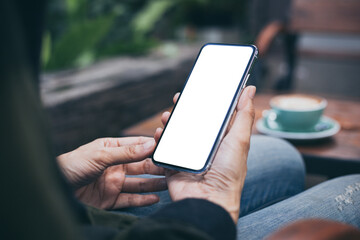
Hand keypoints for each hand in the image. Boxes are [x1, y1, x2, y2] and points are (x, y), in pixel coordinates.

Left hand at [57, 137, 166, 208]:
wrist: (54, 189)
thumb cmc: (72, 165)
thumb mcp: (101, 155)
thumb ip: (126, 152)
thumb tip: (150, 144)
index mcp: (112, 149)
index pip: (137, 145)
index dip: (152, 146)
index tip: (169, 147)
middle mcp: (115, 165)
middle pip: (141, 165)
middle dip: (156, 166)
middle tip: (173, 167)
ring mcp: (114, 183)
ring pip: (139, 183)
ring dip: (154, 183)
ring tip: (169, 182)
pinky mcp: (110, 199)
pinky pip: (130, 199)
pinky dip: (143, 200)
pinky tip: (155, 198)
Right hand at [154, 86, 255, 222]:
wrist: (209, 201)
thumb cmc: (229, 173)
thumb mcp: (240, 139)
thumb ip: (244, 115)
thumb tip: (251, 90)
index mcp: (221, 140)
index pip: (213, 116)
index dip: (206, 102)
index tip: (200, 89)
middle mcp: (204, 147)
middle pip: (192, 123)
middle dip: (185, 109)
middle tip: (180, 98)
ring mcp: (188, 155)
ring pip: (176, 133)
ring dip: (170, 121)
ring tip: (167, 115)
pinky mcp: (174, 164)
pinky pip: (164, 148)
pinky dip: (160, 139)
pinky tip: (160, 132)